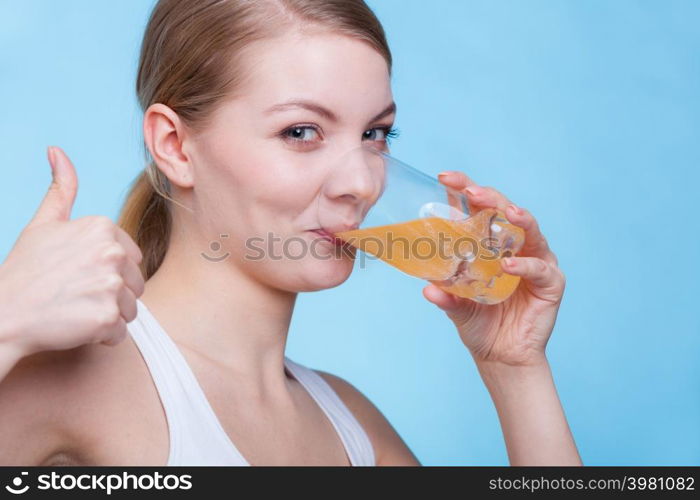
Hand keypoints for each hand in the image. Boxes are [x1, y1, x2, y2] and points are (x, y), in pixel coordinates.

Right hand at [0, 146, 144, 358]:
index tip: (79, 274)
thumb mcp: (43, 224)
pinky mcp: (106, 317)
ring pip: (131, 308)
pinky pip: (120, 332)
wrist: (4, 314)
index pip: (131, 258)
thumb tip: (58, 151)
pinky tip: (76, 326)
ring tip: (76, 309)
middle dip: (111, 293)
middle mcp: (111, 253)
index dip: (108, 271)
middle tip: (76, 293)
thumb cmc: (25, 271)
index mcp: (102, 227)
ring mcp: (110, 285)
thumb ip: (61, 189)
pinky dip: (102, 335)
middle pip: (135, 283)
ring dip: (108, 315)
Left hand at [423, 171, 565, 367]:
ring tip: (506, 212)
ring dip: (518, 219)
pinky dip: (525, 265)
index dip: (462, 190)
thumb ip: (446, 296)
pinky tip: (509, 265)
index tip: (444, 177)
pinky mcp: (550, 282)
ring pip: (530, 231)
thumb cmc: (478, 323)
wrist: (500, 356)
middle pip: (504, 210)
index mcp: (488, 243)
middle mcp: (513, 245)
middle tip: (471, 190)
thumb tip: (427, 289)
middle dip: (488, 197)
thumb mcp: (456, 307)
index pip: (476, 209)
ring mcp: (534, 261)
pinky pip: (539, 268)